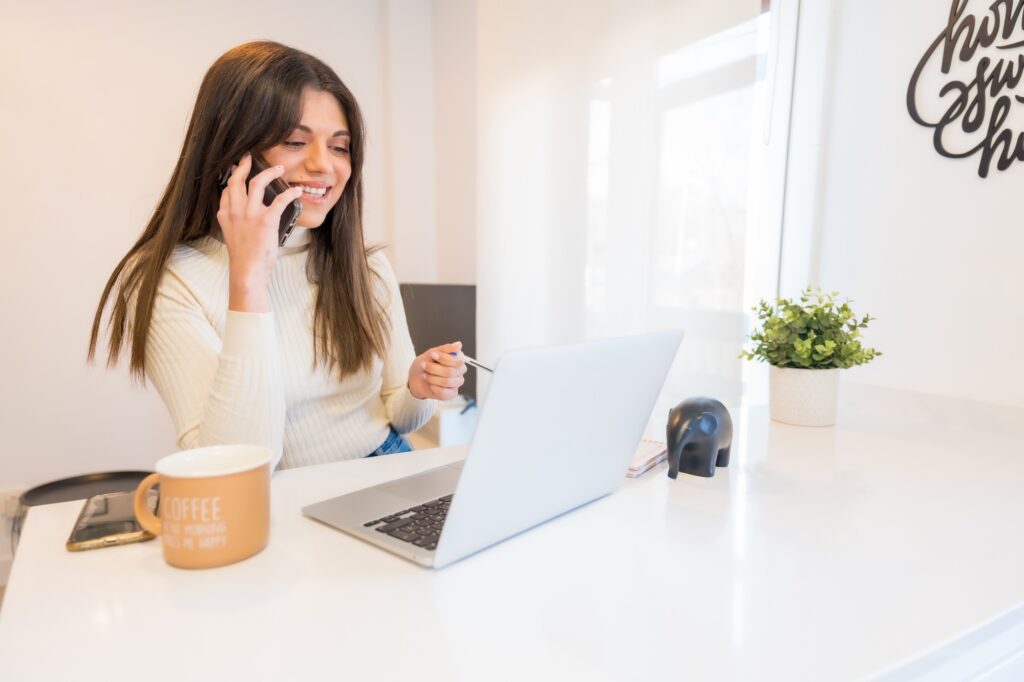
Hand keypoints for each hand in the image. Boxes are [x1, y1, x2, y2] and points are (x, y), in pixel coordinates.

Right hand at [218, 153, 303, 311]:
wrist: (247, 272)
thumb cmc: (243, 259)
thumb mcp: (232, 237)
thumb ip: (236, 223)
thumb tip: (249, 218)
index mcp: (225, 215)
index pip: (227, 191)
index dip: (233, 179)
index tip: (238, 172)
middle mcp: (235, 210)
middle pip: (238, 180)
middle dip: (244, 165)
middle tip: (250, 157)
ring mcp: (249, 214)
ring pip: (257, 182)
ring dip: (269, 172)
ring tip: (278, 167)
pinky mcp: (265, 220)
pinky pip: (280, 199)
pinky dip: (290, 193)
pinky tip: (297, 190)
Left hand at [408, 341, 466, 400]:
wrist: (416, 377)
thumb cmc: (427, 363)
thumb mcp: (432, 353)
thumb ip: (446, 349)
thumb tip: (459, 344)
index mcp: (458, 359)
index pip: (457, 361)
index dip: (444, 358)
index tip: (432, 355)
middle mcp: (460, 371)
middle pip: (451, 372)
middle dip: (434, 369)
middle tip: (423, 365)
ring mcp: (457, 383)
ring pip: (447, 382)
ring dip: (432, 378)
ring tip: (425, 375)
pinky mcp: (452, 393)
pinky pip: (444, 392)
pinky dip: (433, 387)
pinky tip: (430, 384)